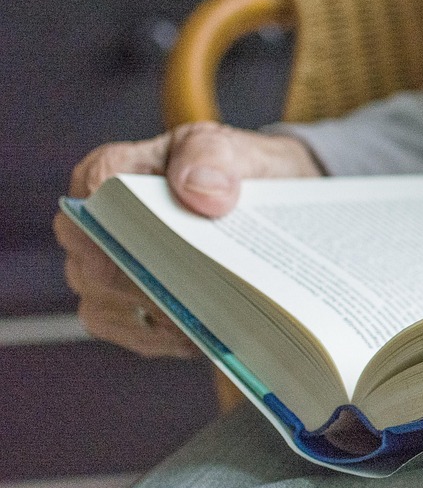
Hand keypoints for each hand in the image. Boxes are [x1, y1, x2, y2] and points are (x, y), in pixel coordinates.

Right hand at [53, 122, 322, 357]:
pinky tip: (201, 337)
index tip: (158, 246)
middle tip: (191, 293)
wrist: (264, 198)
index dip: (119, 224)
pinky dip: (162, 338)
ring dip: (151, 317)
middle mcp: (97, 224)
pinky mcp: (127, 305)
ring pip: (103, 304)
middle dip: (140, 281)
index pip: (94, 196)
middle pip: (93, 262)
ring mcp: (106, 269)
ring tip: (202, 321)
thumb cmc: (235, 169)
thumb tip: (200, 193)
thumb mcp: (233, 149)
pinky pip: (127, 332)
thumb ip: (213, 159)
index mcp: (113, 172)